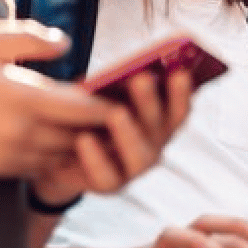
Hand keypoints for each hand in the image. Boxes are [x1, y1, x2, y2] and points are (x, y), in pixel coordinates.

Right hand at [0, 19, 115, 179]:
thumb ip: (31, 38)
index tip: (126, 92)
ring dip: (79, 142)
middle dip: (100, 125)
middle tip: (122, 108)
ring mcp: (8, 157)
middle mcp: (20, 134)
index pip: (84, 109)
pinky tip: (60, 136)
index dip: (109, 104)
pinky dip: (55, 154)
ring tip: (95, 123)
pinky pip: (40, 166)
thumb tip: (68, 46)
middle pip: (80, 136)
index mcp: (21, 98)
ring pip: (63, 155)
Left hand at [31, 67, 193, 203]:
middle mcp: (157, 142)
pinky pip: (107, 175)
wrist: (64, 149)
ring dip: (129, 132)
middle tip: (141, 79)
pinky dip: (96, 157)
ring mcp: (137, 166)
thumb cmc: (93, 109)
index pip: (180, 104)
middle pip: (162, 125)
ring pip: (140, 155)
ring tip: (116, 113)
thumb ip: (123, 80)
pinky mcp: (111, 184)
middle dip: (151, 101)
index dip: (182, 90)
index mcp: (163, 117)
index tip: (179, 70)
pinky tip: (84, 139)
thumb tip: (129, 64)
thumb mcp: (107, 91)